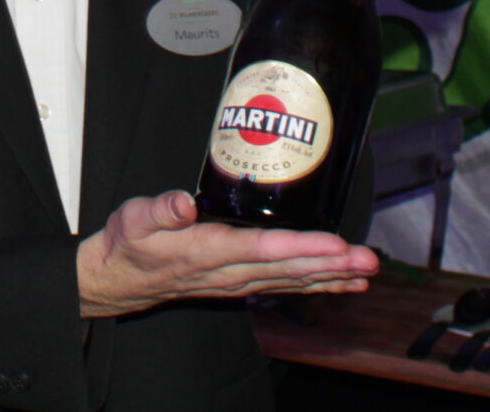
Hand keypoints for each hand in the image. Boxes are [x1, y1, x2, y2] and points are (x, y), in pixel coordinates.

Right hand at [76, 190, 377, 316]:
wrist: (121, 281)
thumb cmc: (130, 244)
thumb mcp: (134, 219)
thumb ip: (160, 210)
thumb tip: (183, 202)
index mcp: (205, 253)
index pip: (259, 250)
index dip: (298, 247)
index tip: (332, 244)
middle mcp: (228, 273)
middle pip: (287, 269)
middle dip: (331, 264)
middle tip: (367, 259)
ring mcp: (238, 283)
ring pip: (293, 281)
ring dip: (333, 277)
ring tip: (367, 270)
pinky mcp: (243, 284)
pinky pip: (287, 287)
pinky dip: (319, 286)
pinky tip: (346, 284)